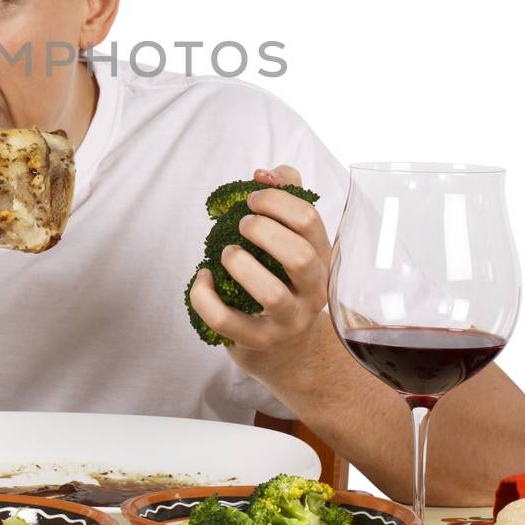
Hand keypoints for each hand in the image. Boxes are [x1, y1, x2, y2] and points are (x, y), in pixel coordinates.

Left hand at [188, 165, 329, 368]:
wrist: (289, 351)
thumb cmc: (283, 281)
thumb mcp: (292, 240)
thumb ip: (284, 197)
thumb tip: (264, 173)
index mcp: (322, 258)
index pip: (310, 221)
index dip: (276, 200)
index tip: (252, 199)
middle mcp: (313, 291)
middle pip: (300, 256)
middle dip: (264, 231)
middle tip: (242, 223)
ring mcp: (288, 321)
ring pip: (271, 294)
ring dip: (241, 265)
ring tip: (227, 253)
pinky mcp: (258, 342)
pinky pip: (226, 321)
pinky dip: (206, 296)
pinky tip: (203, 278)